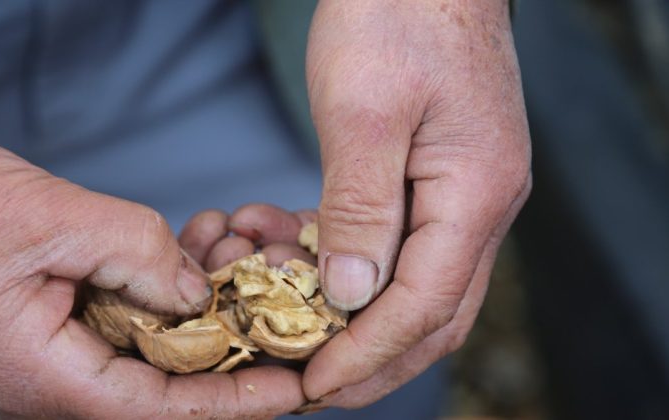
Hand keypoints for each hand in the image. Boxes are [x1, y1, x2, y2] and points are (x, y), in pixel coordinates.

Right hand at [0, 137, 304, 417]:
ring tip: (235, 248)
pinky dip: (168, 279)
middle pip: (169, 381)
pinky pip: (132, 311)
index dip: (235, 401)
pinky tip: (196, 240)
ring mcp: (61, 347)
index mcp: (51, 377)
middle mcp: (60, 375)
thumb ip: (138, 254)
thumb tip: (198, 292)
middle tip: (276, 299)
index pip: (163, 410)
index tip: (292, 387)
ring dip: (203, 299)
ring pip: (156, 341)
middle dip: (231, 337)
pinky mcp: (62, 316)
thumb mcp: (52, 220)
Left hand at [302, 0, 531, 407]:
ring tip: (285, 317)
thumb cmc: (396, 16)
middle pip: (431, 313)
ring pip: (412, 285)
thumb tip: (354, 296)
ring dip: (352, 314)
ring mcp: (460, 194)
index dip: (367, 354)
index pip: (425, 305)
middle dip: (370, 359)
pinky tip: (294, 246)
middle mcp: (480, 205)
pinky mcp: (433, 178)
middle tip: (308, 384)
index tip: (313, 383)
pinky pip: (395, 242)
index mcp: (475, 193)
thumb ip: (363, 209)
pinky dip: (347, 260)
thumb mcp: (365, 112)